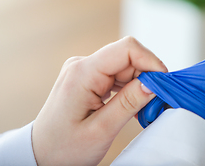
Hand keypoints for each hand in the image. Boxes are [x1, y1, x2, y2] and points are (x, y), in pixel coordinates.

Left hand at [32, 36, 166, 165]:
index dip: (151, 61)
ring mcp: (85, 70)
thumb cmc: (64, 148)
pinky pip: (118, 74)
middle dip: (146, 77)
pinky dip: (130, 88)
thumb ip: (129, 103)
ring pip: (126, 66)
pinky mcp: (89, 78)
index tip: (163, 83)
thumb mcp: (101, 130)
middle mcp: (82, 65)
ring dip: (139, 85)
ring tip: (140, 109)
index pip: (126, 49)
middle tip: (153, 104)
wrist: (42, 155)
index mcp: (82, 73)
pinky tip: (130, 105)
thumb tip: (153, 83)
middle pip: (128, 58)